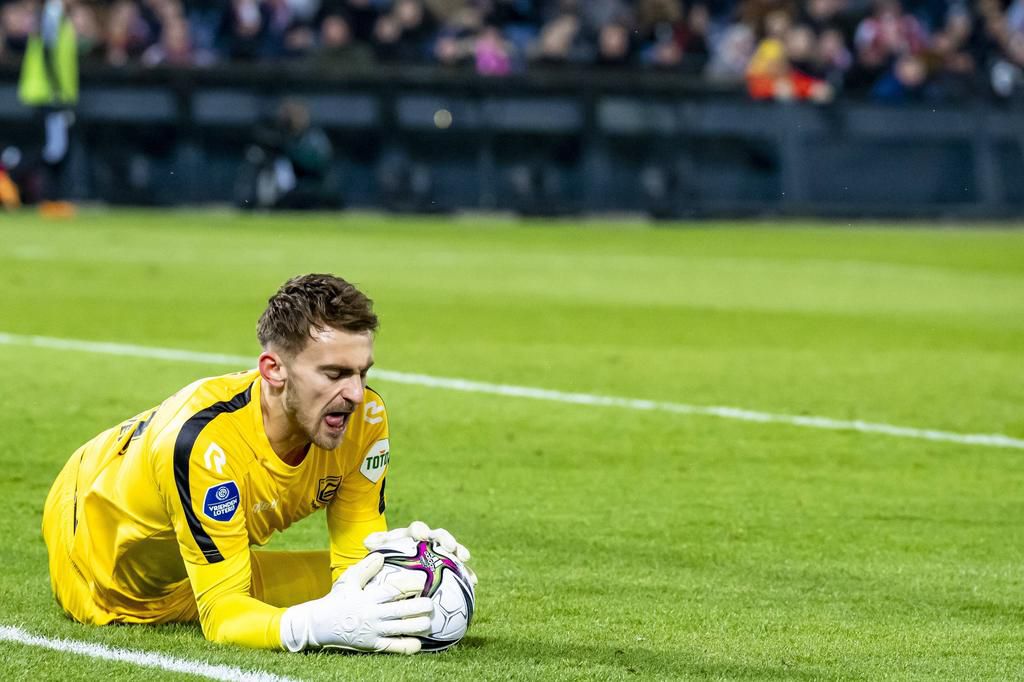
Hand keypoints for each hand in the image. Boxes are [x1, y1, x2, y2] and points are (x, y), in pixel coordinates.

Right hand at [279, 552, 432, 653]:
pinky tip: (419, 643)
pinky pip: (394, 647)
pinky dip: (408, 646)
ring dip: (418, 625)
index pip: (394, 589)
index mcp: (369, 597)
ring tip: (429, 621)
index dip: (411, 584)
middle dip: (421, 606)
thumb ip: (366, 568)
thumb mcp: (348, 580)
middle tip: (432, 603)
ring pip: (402, 629)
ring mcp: (373, 631)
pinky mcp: (372, 645)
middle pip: (403, 610)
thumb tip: (381, 556)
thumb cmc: (337, 599)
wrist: (320, 624)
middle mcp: (373, 615)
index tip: (423, 580)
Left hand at [365, 520, 476, 585]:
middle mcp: (429, 540)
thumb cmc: (388, 558)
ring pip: (453, 549)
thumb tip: (367, 542)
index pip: (416, 528)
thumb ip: (376, 544)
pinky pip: (459, 568)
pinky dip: (466, 572)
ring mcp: (440, 552)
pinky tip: (473, 582)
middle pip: (439, 535)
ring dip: (459, 551)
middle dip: (445, 538)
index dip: (420, 530)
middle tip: (449, 545)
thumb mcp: (379, 552)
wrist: (398, 567)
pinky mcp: (448, 565)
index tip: (422, 535)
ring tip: (465, 558)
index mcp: (412, 535)